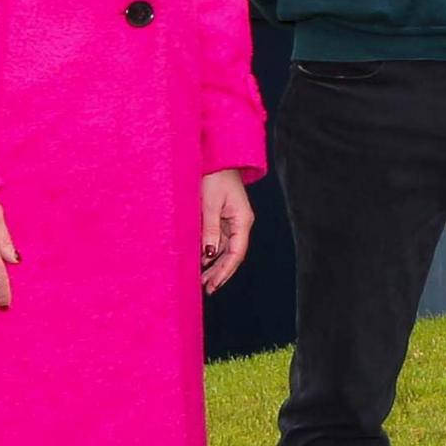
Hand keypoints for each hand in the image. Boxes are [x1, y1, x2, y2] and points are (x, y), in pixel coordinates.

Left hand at [200, 171, 253, 292]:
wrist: (218, 156)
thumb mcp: (210, 203)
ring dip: (214, 265)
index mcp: (243, 220)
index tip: (212, 285)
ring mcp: (233, 220)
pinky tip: (202, 262)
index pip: (236, 253)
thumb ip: (210, 229)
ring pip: (225, 249)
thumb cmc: (215, 176)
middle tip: (205, 289)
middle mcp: (240, 223)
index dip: (225, 271)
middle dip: (220, 272)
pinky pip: (219, 240)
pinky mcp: (224, 217)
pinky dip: (211, 252)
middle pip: (232, 254)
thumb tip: (209, 254)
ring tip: (202, 281)